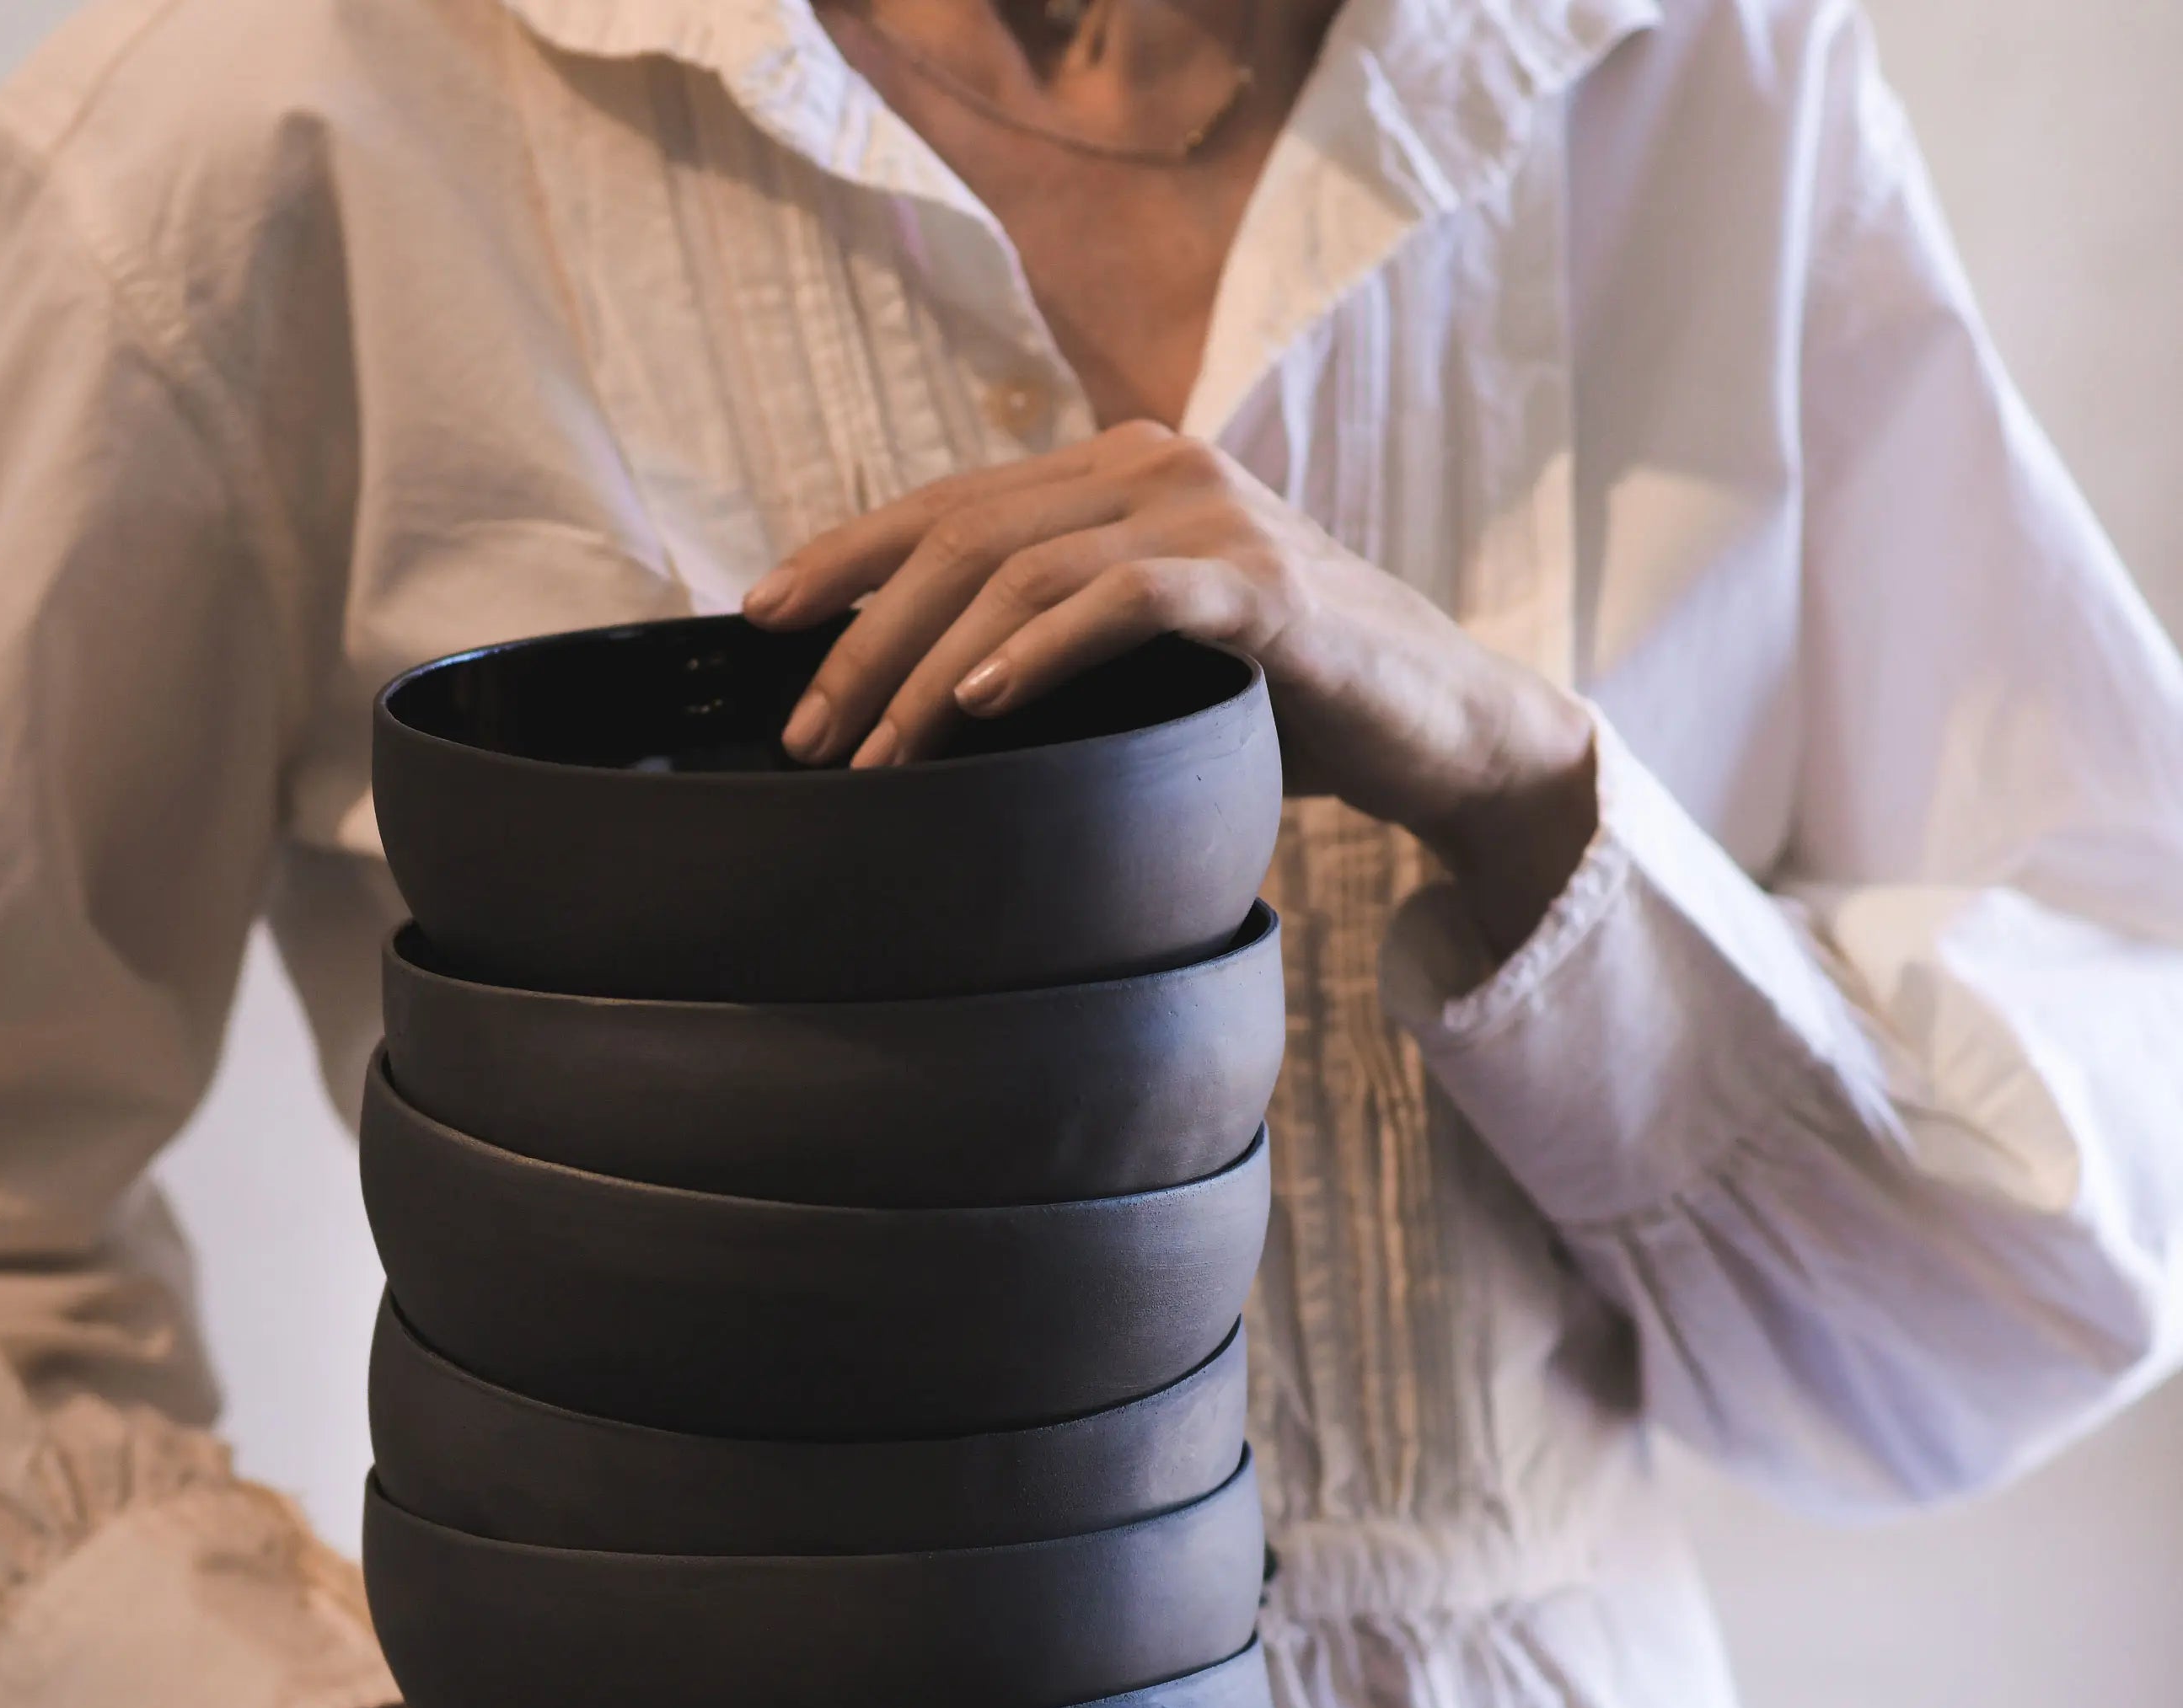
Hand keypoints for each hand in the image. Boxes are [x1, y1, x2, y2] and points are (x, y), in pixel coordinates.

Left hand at [743, 421, 1600, 960]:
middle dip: (865, 634)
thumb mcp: (1145, 663)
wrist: (1438, 727)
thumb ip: (1053, 647)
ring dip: (931, 666)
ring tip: (874, 749)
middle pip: (965, 535)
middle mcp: (1157, 467)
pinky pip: (1127, 601)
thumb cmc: (1279, 704)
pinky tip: (982, 700)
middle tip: (806, 728)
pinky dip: (1044, 649)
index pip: (950, 502)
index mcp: (1117, 473)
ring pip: (1025, 572)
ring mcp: (1213, 517)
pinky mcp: (1264, 588)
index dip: (846, 556)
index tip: (761, 619)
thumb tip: (919, 708)